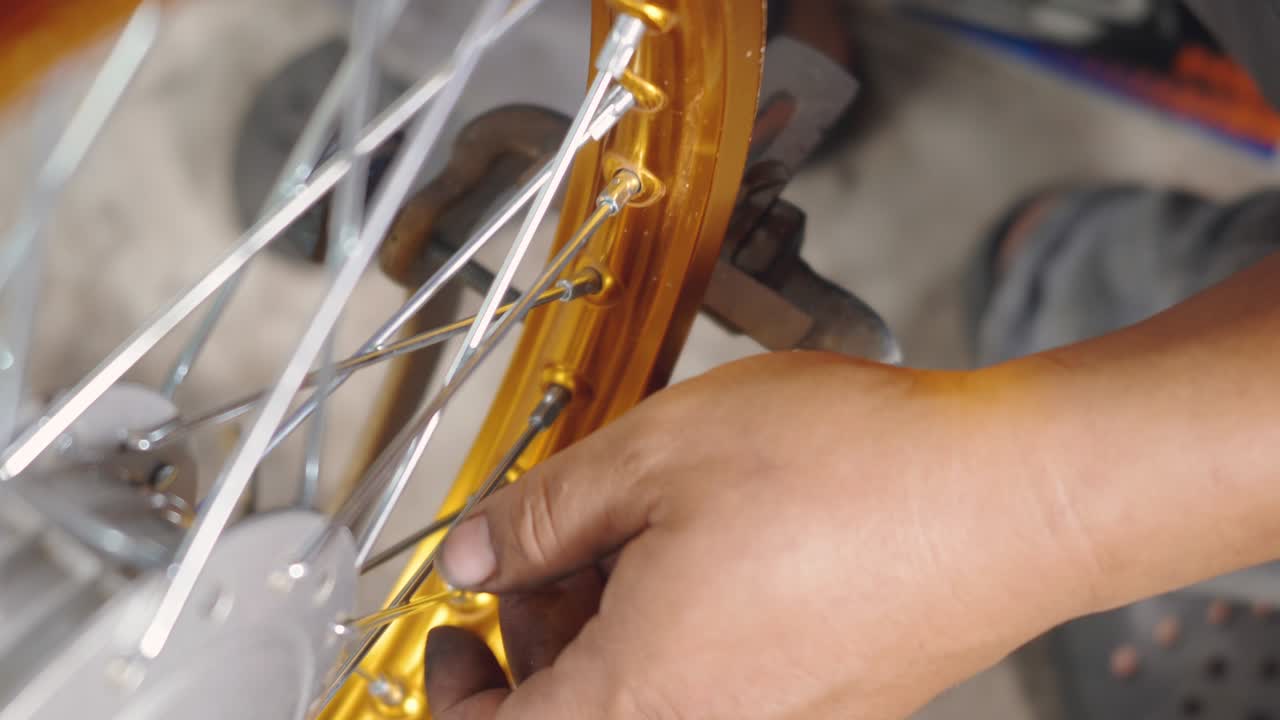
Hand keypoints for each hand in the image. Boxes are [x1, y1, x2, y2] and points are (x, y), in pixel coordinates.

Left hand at [426, 352, 1093, 718]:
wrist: (1008, 492)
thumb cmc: (850, 472)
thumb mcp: (648, 457)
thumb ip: (536, 516)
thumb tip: (476, 554)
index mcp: (642, 699)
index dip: (456, 688)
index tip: (461, 626)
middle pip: (573, 719)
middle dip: (540, 635)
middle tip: (557, 544)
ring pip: (647, 698)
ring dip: (615, 627)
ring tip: (646, 525)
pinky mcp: (830, 707)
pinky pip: (717, 688)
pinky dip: (682, 632)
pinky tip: (713, 547)